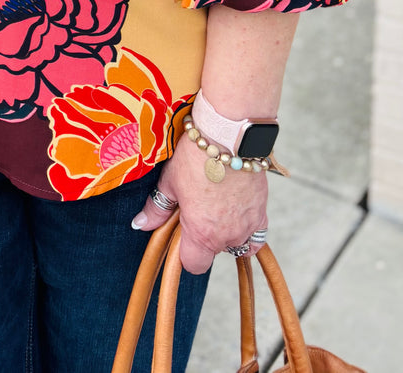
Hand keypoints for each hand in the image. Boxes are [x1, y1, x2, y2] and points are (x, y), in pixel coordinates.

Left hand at [131, 134, 267, 274]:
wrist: (229, 137)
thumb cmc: (197, 157)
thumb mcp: (170, 181)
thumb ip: (157, 208)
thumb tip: (140, 224)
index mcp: (201, 233)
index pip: (194, 265)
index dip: (186, 254)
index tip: (183, 235)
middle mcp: (227, 236)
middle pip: (215, 251)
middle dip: (207, 237)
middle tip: (200, 209)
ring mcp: (247, 226)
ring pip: (236, 243)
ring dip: (227, 232)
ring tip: (218, 206)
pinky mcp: (262, 213)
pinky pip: (257, 234)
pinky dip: (248, 229)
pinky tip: (238, 211)